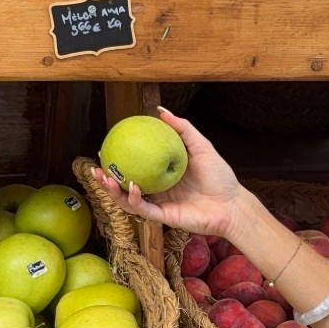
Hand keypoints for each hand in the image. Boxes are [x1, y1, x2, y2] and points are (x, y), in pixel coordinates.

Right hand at [112, 111, 247, 240]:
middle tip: (96, 167)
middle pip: (126, 184)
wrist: (231, 204)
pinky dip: (134, 199)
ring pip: (128, 199)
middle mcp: (158, 189)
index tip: (107, 147)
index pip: (136, 166)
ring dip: (113, 191)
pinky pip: (143, 208)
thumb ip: (182, 128)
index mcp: (163, 173)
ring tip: (105, 178)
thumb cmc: (220, 176)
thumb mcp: (200, 146)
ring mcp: (159, 203)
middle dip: (107, 179)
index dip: (120, 159)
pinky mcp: (163, 217)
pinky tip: (131, 186)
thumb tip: (160, 111)